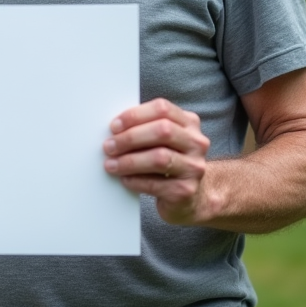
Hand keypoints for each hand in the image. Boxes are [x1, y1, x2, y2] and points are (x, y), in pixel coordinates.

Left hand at [103, 98, 211, 224]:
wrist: (190, 198)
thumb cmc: (168, 163)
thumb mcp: (163, 141)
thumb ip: (145, 129)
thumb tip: (114, 129)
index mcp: (189, 123)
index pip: (162, 109)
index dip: (135, 115)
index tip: (114, 126)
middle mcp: (196, 143)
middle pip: (162, 131)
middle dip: (130, 138)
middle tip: (109, 146)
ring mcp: (194, 167)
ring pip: (160, 158)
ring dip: (129, 161)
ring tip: (111, 164)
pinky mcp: (186, 190)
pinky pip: (156, 184)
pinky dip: (135, 181)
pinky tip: (124, 179)